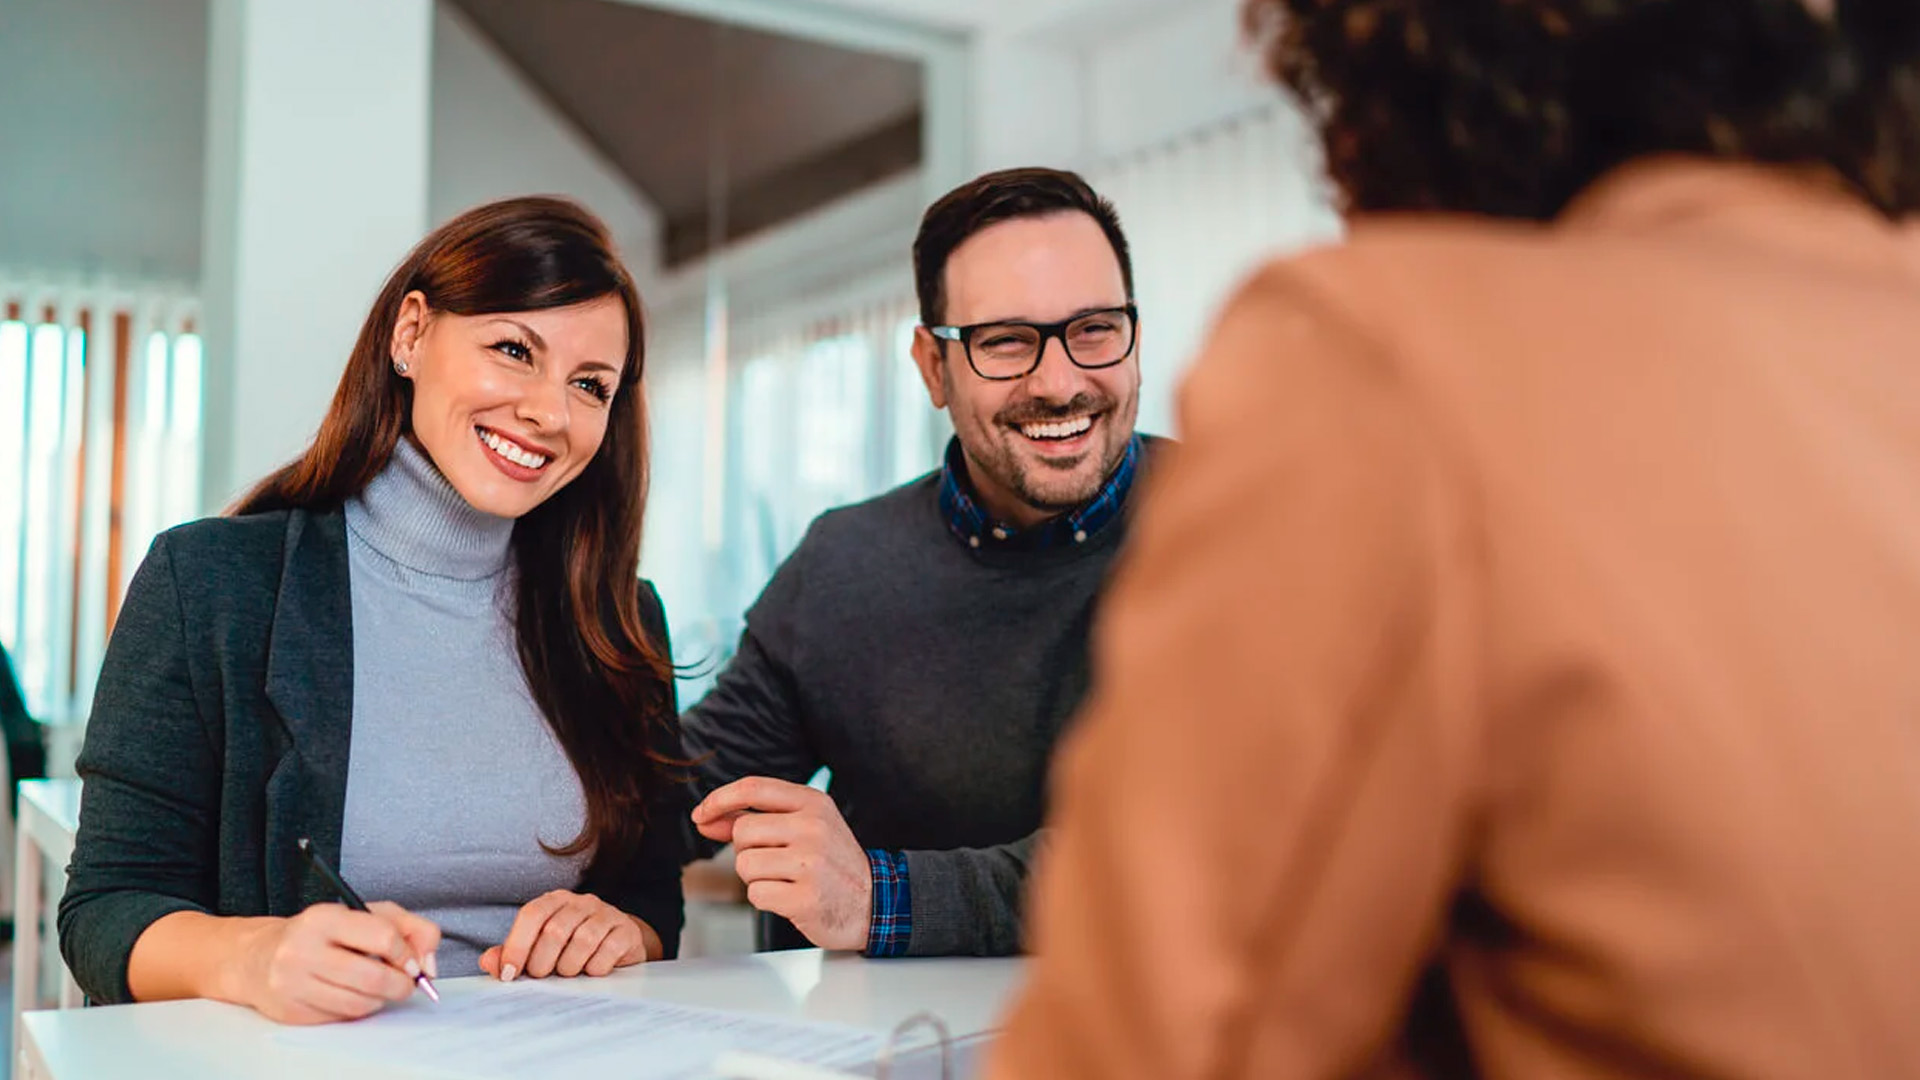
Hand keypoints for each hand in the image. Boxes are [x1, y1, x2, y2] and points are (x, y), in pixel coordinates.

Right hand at [233, 901, 439, 1024]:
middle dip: (401, 985)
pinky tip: (350, 994)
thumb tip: (429, 965)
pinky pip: (341, 1018)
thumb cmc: (322, 934)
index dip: (407, 954)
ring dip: (380, 999)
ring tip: (378, 987)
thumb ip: (410, 929)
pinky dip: (357, 1010)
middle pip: (373, 977)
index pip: (383, 937)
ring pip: (359, 1003)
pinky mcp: (291, 1011)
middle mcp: (303, 949)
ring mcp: (293, 983)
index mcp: (324, 918)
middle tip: (406, 983)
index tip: (412, 963)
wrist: (260, 957)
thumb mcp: (367, 914)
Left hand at [478, 891, 659, 980]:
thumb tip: (488, 962)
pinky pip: (608, 950)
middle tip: (542, 976)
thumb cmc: (571, 948)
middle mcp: (581, 902)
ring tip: (567, 973)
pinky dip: (595, 968)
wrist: (617, 945)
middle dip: (542, 962)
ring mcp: (606, 914)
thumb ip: (511, 954)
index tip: (509, 974)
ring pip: (583, 940)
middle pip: (555, 930)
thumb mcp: (540, 949)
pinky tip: (591, 971)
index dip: (517, 945)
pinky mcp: (626, 930)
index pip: (532, 915)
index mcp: (555, 901)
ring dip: (569, 966)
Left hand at [691, 777, 872, 950]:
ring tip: (786, 880)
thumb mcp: (803, 828)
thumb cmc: (831, 862)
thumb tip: (705, 818)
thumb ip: (755, 819)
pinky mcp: (806, 897)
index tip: (701, 815)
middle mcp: (813, 827)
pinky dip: (766, 900)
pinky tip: (790, 897)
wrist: (872, 902)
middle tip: (776, 862)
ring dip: (756, 878)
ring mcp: (811, 863)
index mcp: (813, 803)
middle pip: (743, 831)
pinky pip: (756, 895)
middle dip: (747, 850)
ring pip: (745, 865)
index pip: (753, 787)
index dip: (719, 799)